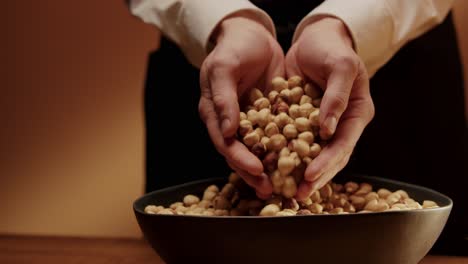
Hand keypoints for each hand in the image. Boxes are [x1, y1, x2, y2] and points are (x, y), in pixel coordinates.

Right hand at [199, 15, 283, 197]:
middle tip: (269, 189)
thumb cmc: (232, 48)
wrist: (251, 34)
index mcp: (214, 113)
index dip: (239, 159)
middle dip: (254, 173)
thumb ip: (223, 99)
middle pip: (240, 153)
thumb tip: (226, 131)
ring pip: (258, 149)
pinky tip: (297, 161)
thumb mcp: (223, 68)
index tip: (256, 170)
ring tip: (282, 185)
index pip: (225, 143)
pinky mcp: (268, 116)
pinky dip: (284, 150)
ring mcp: (250, 120)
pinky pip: (276, 136)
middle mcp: (230, 121)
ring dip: (268, 168)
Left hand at [285, 17, 374, 199]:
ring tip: (286, 189)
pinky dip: (286, 155)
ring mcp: (323, 125)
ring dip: (301, 172)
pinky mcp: (303, 122)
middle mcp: (341, 123)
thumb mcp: (340, 66)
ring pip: (313, 154)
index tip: (311, 176)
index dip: (328, 162)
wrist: (315, 38)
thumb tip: (329, 129)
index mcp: (357, 112)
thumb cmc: (332, 48)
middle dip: (316, 176)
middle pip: (331, 156)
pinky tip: (273, 167)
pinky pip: (295, 141)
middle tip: (298, 193)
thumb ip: (337, 96)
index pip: (344, 143)